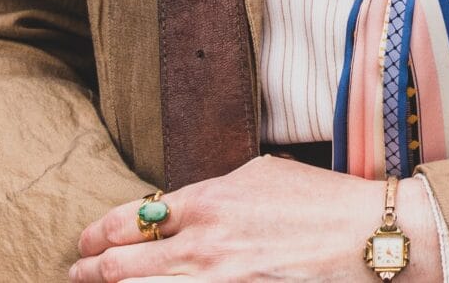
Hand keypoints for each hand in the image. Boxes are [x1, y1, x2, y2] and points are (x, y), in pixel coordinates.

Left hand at [74, 157, 441, 282]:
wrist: (368, 237)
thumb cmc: (323, 201)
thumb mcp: (264, 176)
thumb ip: (217, 189)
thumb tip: (184, 202)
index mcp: (208, 201)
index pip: (130, 218)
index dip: (101, 232)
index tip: (89, 239)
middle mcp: (202, 244)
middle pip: (121, 264)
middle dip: (92, 269)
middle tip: (79, 270)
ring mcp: (216, 280)